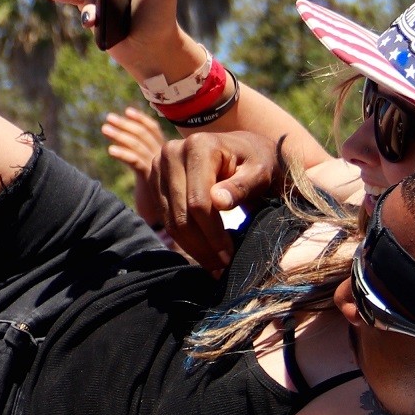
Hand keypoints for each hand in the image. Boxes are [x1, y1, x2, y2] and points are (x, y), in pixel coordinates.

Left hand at [101, 107, 167, 230]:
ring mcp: (160, 167)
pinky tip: (110, 151)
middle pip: (144, 134)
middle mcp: (166, 157)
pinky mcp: (152, 179)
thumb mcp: (152, 176)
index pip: (154, 131)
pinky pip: (136, 162)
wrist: (171, 222)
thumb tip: (127, 145)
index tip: (127, 111)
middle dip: (125, 125)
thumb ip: (145, 160)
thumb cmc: (160, 199)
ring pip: (138, 145)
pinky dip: (123, 154)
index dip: (141, 120)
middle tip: (108, 118)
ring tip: (105, 128)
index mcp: (167, 154)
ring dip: (120, 135)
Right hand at [156, 130, 284, 272]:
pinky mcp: (154, 179)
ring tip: (214, 265)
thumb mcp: (259, 172)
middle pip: (181, 213)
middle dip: (202, 246)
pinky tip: (202, 251)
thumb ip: (241, 186)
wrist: (242, 150)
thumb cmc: (256, 162)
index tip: (229, 256)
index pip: (199, 202)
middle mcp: (171, 152)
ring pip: (170, 219)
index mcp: (198, 146)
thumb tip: (218, 202)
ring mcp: (158, 166)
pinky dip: (183, 238)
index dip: (213, 234)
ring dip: (192, 247)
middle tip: (221, 268)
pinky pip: (165, 217)